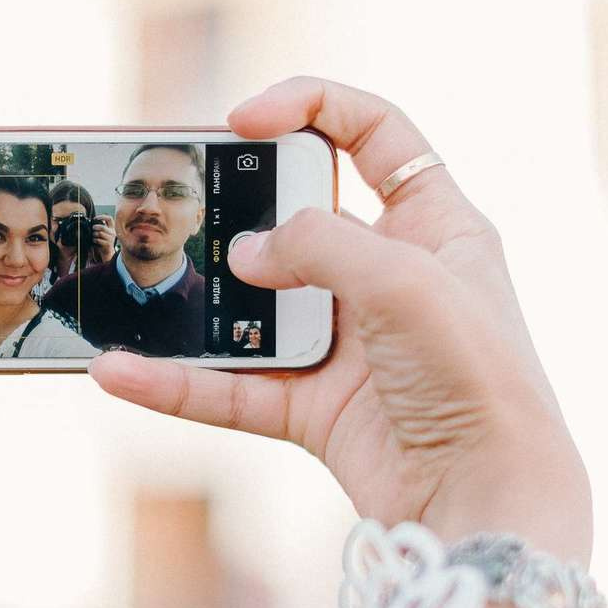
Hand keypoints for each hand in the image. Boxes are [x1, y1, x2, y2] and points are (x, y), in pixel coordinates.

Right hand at [89, 77, 591, 561]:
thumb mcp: (403, 279)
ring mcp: (348, 345)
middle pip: (297, 219)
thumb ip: (316, 244)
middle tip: (183, 208)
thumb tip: (244, 256)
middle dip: (238, 211)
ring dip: (195, 305)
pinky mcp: (315, 409)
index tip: (244, 120)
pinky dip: (174, 383)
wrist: (485, 500)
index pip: (375, 136)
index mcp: (435, 226)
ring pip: (252, 308)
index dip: (311, 108)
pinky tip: (122, 373)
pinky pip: (229, 387)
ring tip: (135, 290)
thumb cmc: (476, 377)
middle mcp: (390, 278)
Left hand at [92, 216, 116, 264]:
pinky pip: (99, 240)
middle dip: (95, 227)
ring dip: (94, 234)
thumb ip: (100, 226)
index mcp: (112, 227)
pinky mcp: (108, 244)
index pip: (109, 219)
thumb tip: (92, 221)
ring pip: (100, 234)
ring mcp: (111, 239)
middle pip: (103, 227)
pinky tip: (94, 240)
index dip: (102, 217)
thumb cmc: (103, 240)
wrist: (107, 251)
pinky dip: (94, 240)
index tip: (95, 218)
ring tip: (93, 236)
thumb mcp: (104, 232)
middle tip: (92, 228)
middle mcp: (112, 232)